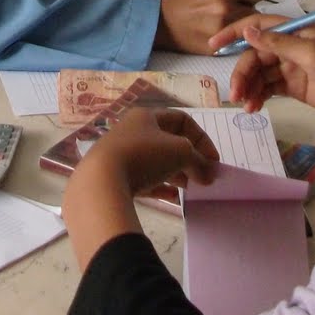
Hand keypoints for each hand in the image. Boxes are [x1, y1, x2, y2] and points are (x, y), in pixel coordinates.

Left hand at [62, 110, 218, 270]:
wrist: (101, 181)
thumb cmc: (144, 156)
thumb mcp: (180, 153)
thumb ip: (199, 162)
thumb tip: (208, 174)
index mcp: (147, 116)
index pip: (182, 120)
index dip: (202, 138)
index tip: (213, 161)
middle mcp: (133, 131)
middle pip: (169, 141)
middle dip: (190, 158)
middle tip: (204, 176)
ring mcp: (122, 154)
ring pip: (157, 161)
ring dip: (177, 173)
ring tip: (192, 189)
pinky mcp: (116, 177)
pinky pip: (144, 180)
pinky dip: (161, 187)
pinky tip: (174, 198)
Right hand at [154, 0, 265, 53]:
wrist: (162, 23)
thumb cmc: (184, 2)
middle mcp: (227, 8)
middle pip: (257, 11)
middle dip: (248, 12)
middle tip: (233, 13)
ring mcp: (224, 29)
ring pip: (249, 28)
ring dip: (243, 27)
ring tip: (226, 25)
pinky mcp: (220, 46)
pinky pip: (239, 42)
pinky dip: (235, 40)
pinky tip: (223, 36)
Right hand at [211, 16, 314, 118]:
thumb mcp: (312, 54)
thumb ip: (278, 43)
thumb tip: (248, 31)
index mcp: (293, 32)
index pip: (257, 26)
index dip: (234, 33)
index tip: (213, 46)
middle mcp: (289, 47)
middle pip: (255, 56)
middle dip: (243, 73)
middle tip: (236, 94)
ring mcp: (291, 68)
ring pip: (260, 74)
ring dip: (249, 87)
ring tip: (245, 105)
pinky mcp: (294, 87)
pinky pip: (269, 89)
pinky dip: (258, 97)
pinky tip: (253, 108)